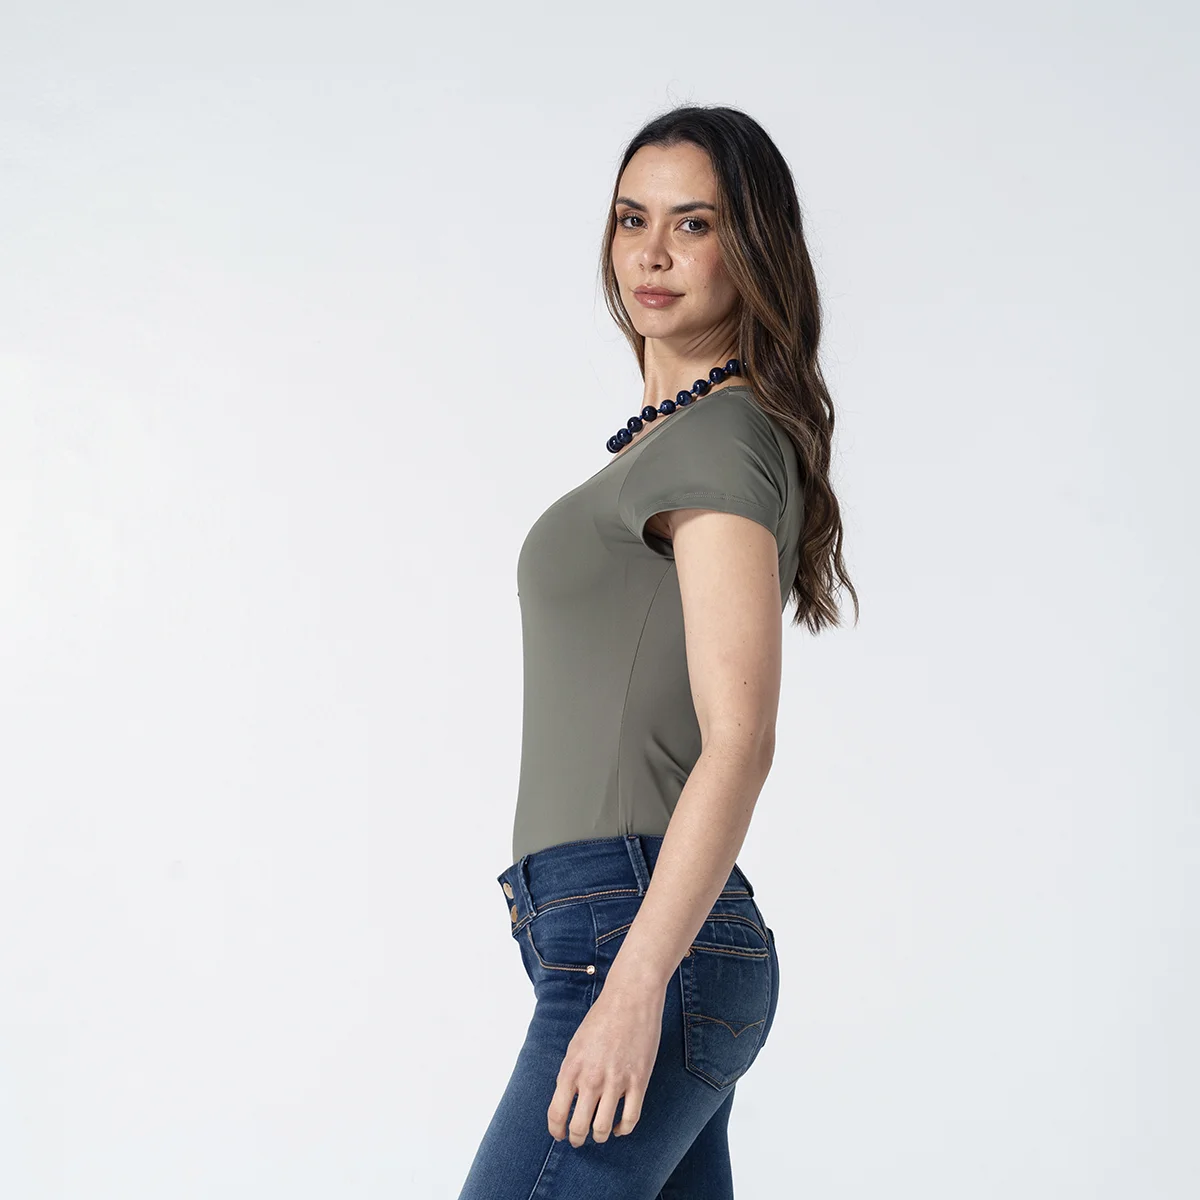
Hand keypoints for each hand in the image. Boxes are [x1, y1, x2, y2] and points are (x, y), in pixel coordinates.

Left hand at [547, 977, 665, 1146]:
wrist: (630, 998)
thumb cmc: (601, 1018)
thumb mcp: (576, 1045)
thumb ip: (570, 1073)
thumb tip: (567, 1099)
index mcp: (571, 1068)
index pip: (556, 1114)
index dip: (556, 1131)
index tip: (560, 1135)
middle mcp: (591, 1078)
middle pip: (579, 1127)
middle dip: (577, 1138)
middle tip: (579, 1139)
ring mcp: (616, 1081)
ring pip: (603, 1128)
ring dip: (599, 1136)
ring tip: (599, 1134)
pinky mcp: (639, 1080)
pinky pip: (630, 1119)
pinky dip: (623, 1129)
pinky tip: (619, 1127)